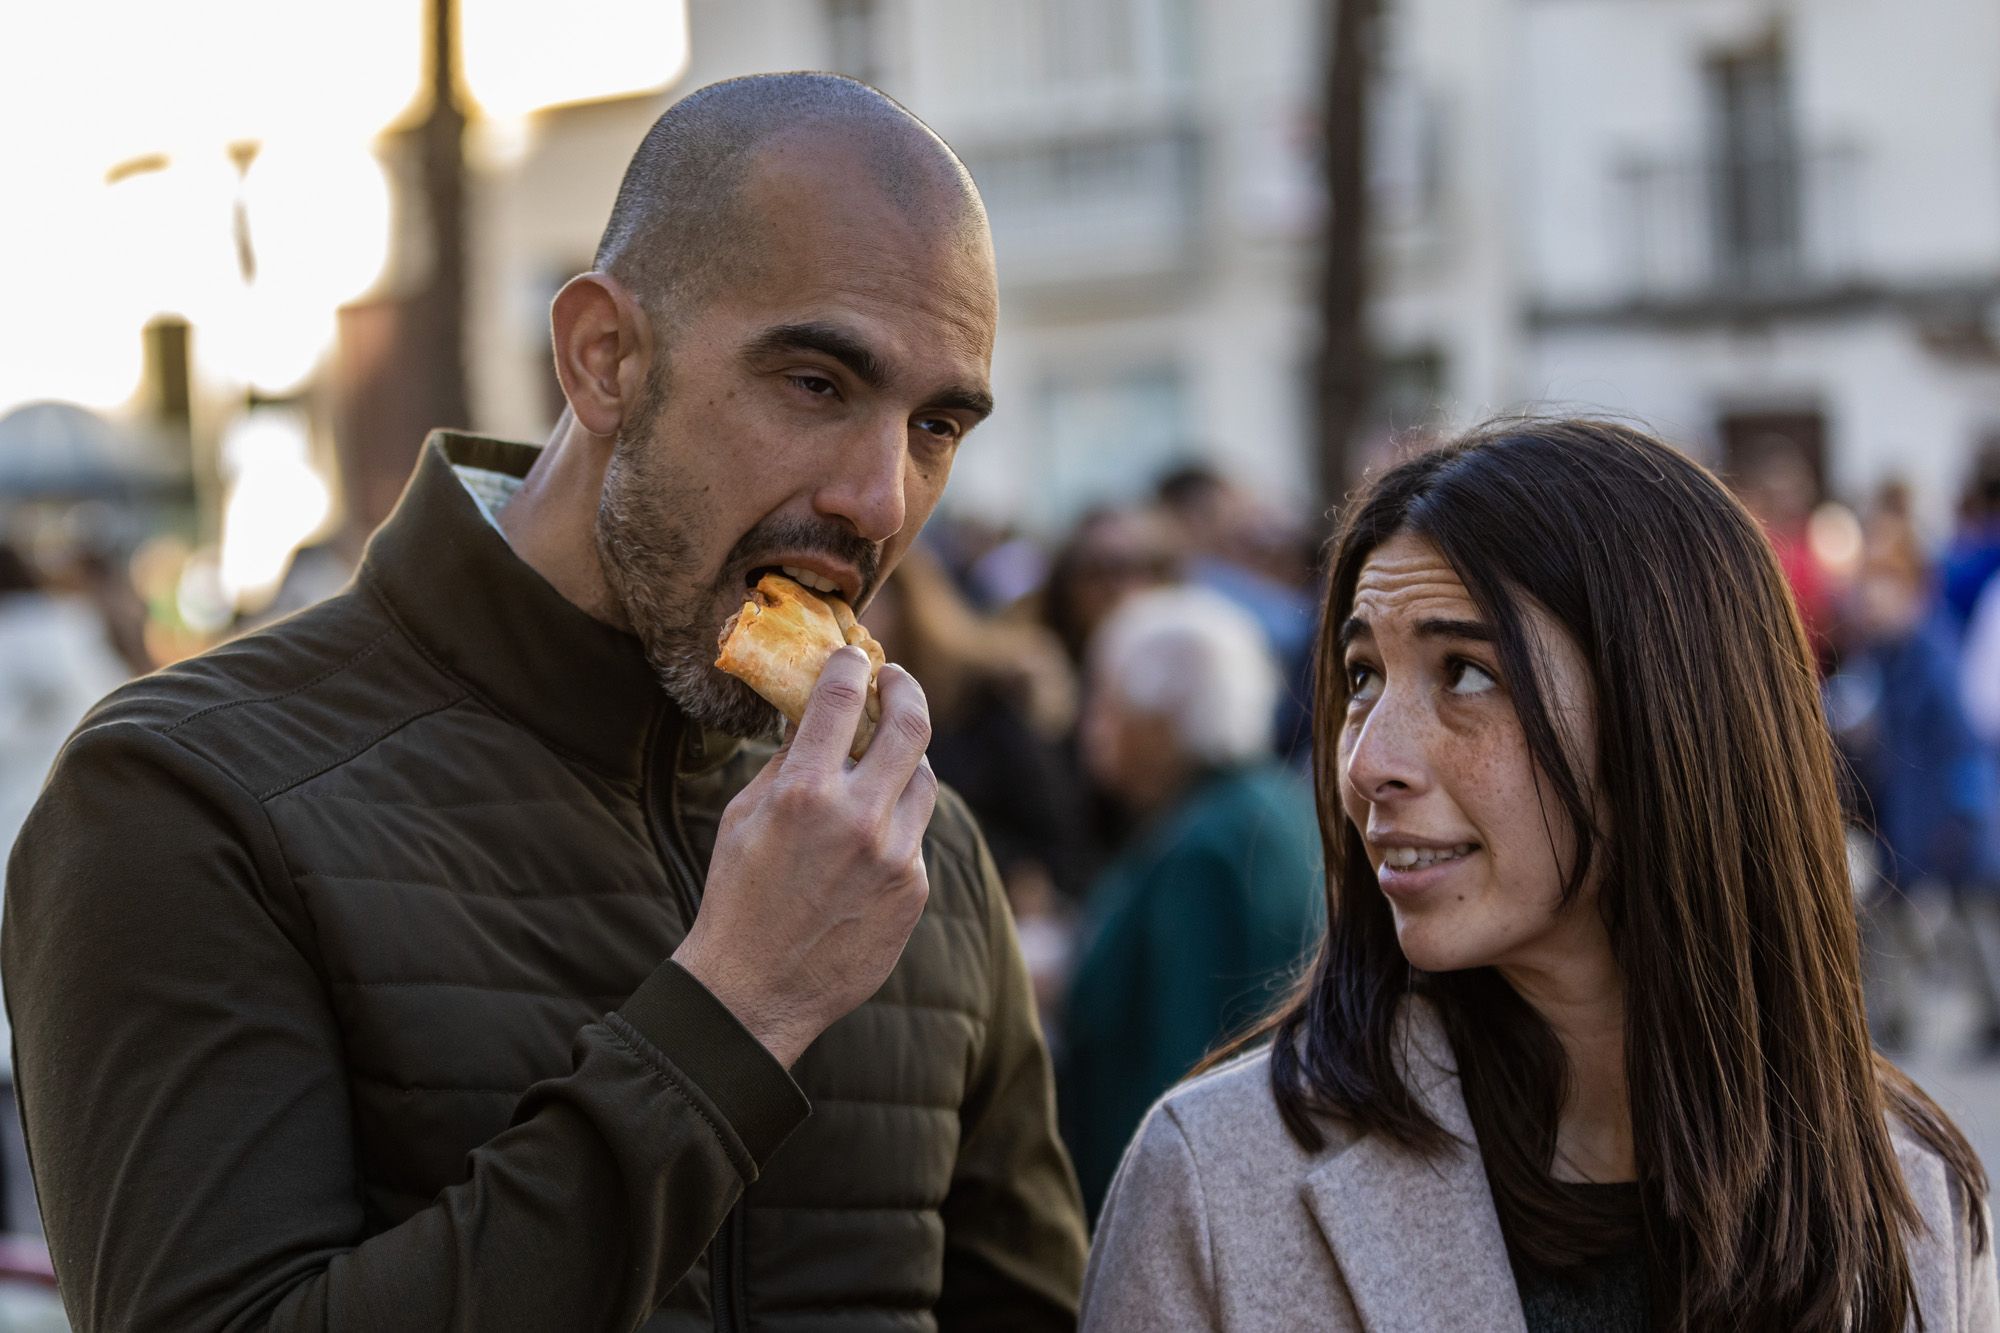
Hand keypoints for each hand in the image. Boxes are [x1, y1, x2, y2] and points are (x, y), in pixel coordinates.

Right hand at [672, 647, 935, 1066]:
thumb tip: (815, 714)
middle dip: (905, 689)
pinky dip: (895, 824)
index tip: (853, 657)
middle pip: (911, 725)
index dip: (851, 665)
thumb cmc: (738, 895)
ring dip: (904, 762)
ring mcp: (895, 856)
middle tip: (895, 680)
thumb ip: (787, 762)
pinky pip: (915, 835)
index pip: (842, 698)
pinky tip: (866, 842)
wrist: (754, 989)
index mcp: (804, 793)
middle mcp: (858, 818)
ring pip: (923, 780)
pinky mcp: (914, 889)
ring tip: (879, 763)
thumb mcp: (744, 816)